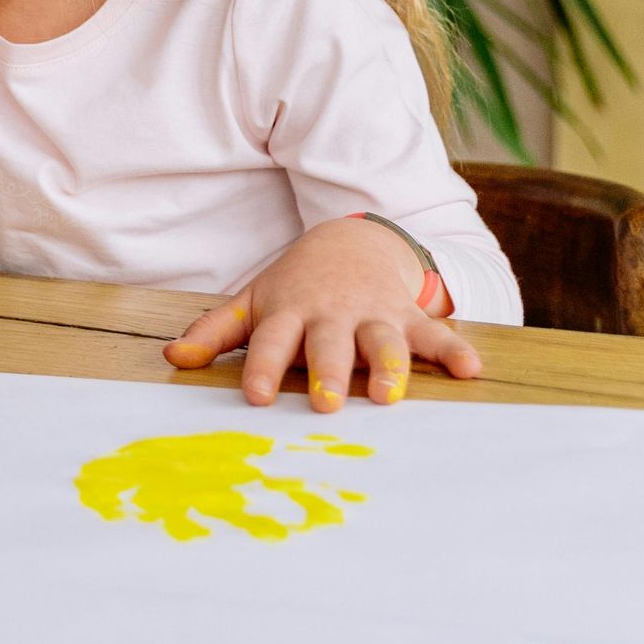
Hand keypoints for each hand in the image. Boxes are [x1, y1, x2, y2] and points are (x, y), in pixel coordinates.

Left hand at [163, 216, 483, 411]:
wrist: (353, 241)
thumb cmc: (296, 286)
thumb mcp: (254, 302)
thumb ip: (216, 333)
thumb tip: (173, 360)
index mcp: (289, 311)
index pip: (271, 342)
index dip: (260, 367)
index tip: (253, 396)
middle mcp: (332, 314)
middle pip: (328, 343)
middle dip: (327, 371)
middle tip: (326, 402)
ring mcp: (373, 313)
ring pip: (382, 341)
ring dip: (388, 366)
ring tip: (390, 394)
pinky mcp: (408, 316)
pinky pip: (434, 334)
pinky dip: (453, 350)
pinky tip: (470, 369)